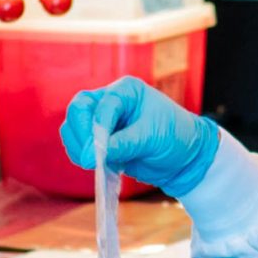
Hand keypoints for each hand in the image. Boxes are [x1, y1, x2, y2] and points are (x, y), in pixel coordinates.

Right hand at [60, 77, 220, 195]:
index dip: (95, 128)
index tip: (96, 153)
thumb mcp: (152, 137)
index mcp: (126, 91)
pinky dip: (81, 156)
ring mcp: (103, 121)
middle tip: (88, 159)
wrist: (184, 158)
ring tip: (94, 164)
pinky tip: (96, 166)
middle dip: (80, 135)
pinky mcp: (100, 140)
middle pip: (78, 110)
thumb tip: (92, 155)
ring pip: (73, 128)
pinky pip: (78, 145)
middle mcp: (110, 101)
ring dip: (77, 147)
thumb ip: (122, 144)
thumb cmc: (175, 137)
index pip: (100, 105)